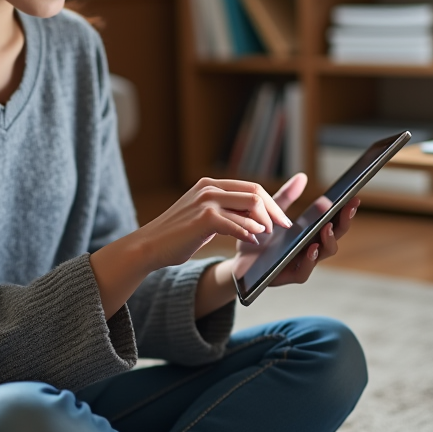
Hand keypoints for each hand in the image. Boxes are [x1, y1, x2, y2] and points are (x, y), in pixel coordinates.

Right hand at [135, 176, 294, 271]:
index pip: (251, 187)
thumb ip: (224, 212)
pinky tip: (253, 241)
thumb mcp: (203, 217)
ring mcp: (206, 201)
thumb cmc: (177, 235)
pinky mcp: (203, 219)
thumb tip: (253, 217)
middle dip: (274, 210)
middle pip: (255, 192)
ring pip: (250, 203)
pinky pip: (236, 223)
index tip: (283, 218)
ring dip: (264, 221)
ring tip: (267, 235)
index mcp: (210, 185)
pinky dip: (249, 232)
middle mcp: (209, 188)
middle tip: (284, 227)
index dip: (272, 202)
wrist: (149, 246)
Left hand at [193, 174, 359, 316]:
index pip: (334, 222)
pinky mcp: (287, 276)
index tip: (354, 198)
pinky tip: (310, 248)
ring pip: (324, 254)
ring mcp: (301, 264)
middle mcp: (311, 250)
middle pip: (335, 237)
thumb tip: (302, 176)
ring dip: (329, 241)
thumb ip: (285, 197)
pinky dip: (309, 261)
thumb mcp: (269, 213)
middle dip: (343, 223)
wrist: (237, 261)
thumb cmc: (257, 237)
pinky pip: (304, 272)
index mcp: (310, 234)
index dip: (345, 212)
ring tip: (326, 228)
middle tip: (347, 208)